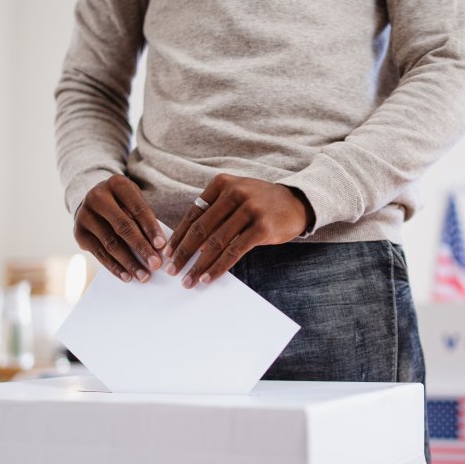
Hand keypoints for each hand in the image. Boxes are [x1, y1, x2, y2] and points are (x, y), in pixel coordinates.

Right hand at [73, 174, 166, 282]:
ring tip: (144, 276)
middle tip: (155, 264)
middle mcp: (97, 197)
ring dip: (129, 262)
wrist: (94, 202)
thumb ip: (145, 219)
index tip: (162, 246)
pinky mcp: (79, 233)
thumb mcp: (135, 201)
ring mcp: (85, 215)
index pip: (138, 209)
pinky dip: (115, 267)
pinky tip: (127, 276)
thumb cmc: (123, 203)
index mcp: (117, 185)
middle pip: (123, 227)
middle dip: (141, 247)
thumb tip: (158, 248)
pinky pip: (99, 254)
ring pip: (110, 243)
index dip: (151, 228)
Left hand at [163, 174, 313, 287]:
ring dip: (199, 265)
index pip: (194, 213)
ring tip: (188, 280)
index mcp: (222, 184)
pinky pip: (234, 252)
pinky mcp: (262, 228)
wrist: (297, 202)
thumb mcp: (236, 198)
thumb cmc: (260, 203)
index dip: (178, 235)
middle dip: (183, 252)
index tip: (167, 253)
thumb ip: (214, 214)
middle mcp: (235, 193)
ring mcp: (250, 210)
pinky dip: (219, 267)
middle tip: (172, 269)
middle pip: (201, 229)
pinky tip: (208, 277)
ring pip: (216, 243)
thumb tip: (190, 245)